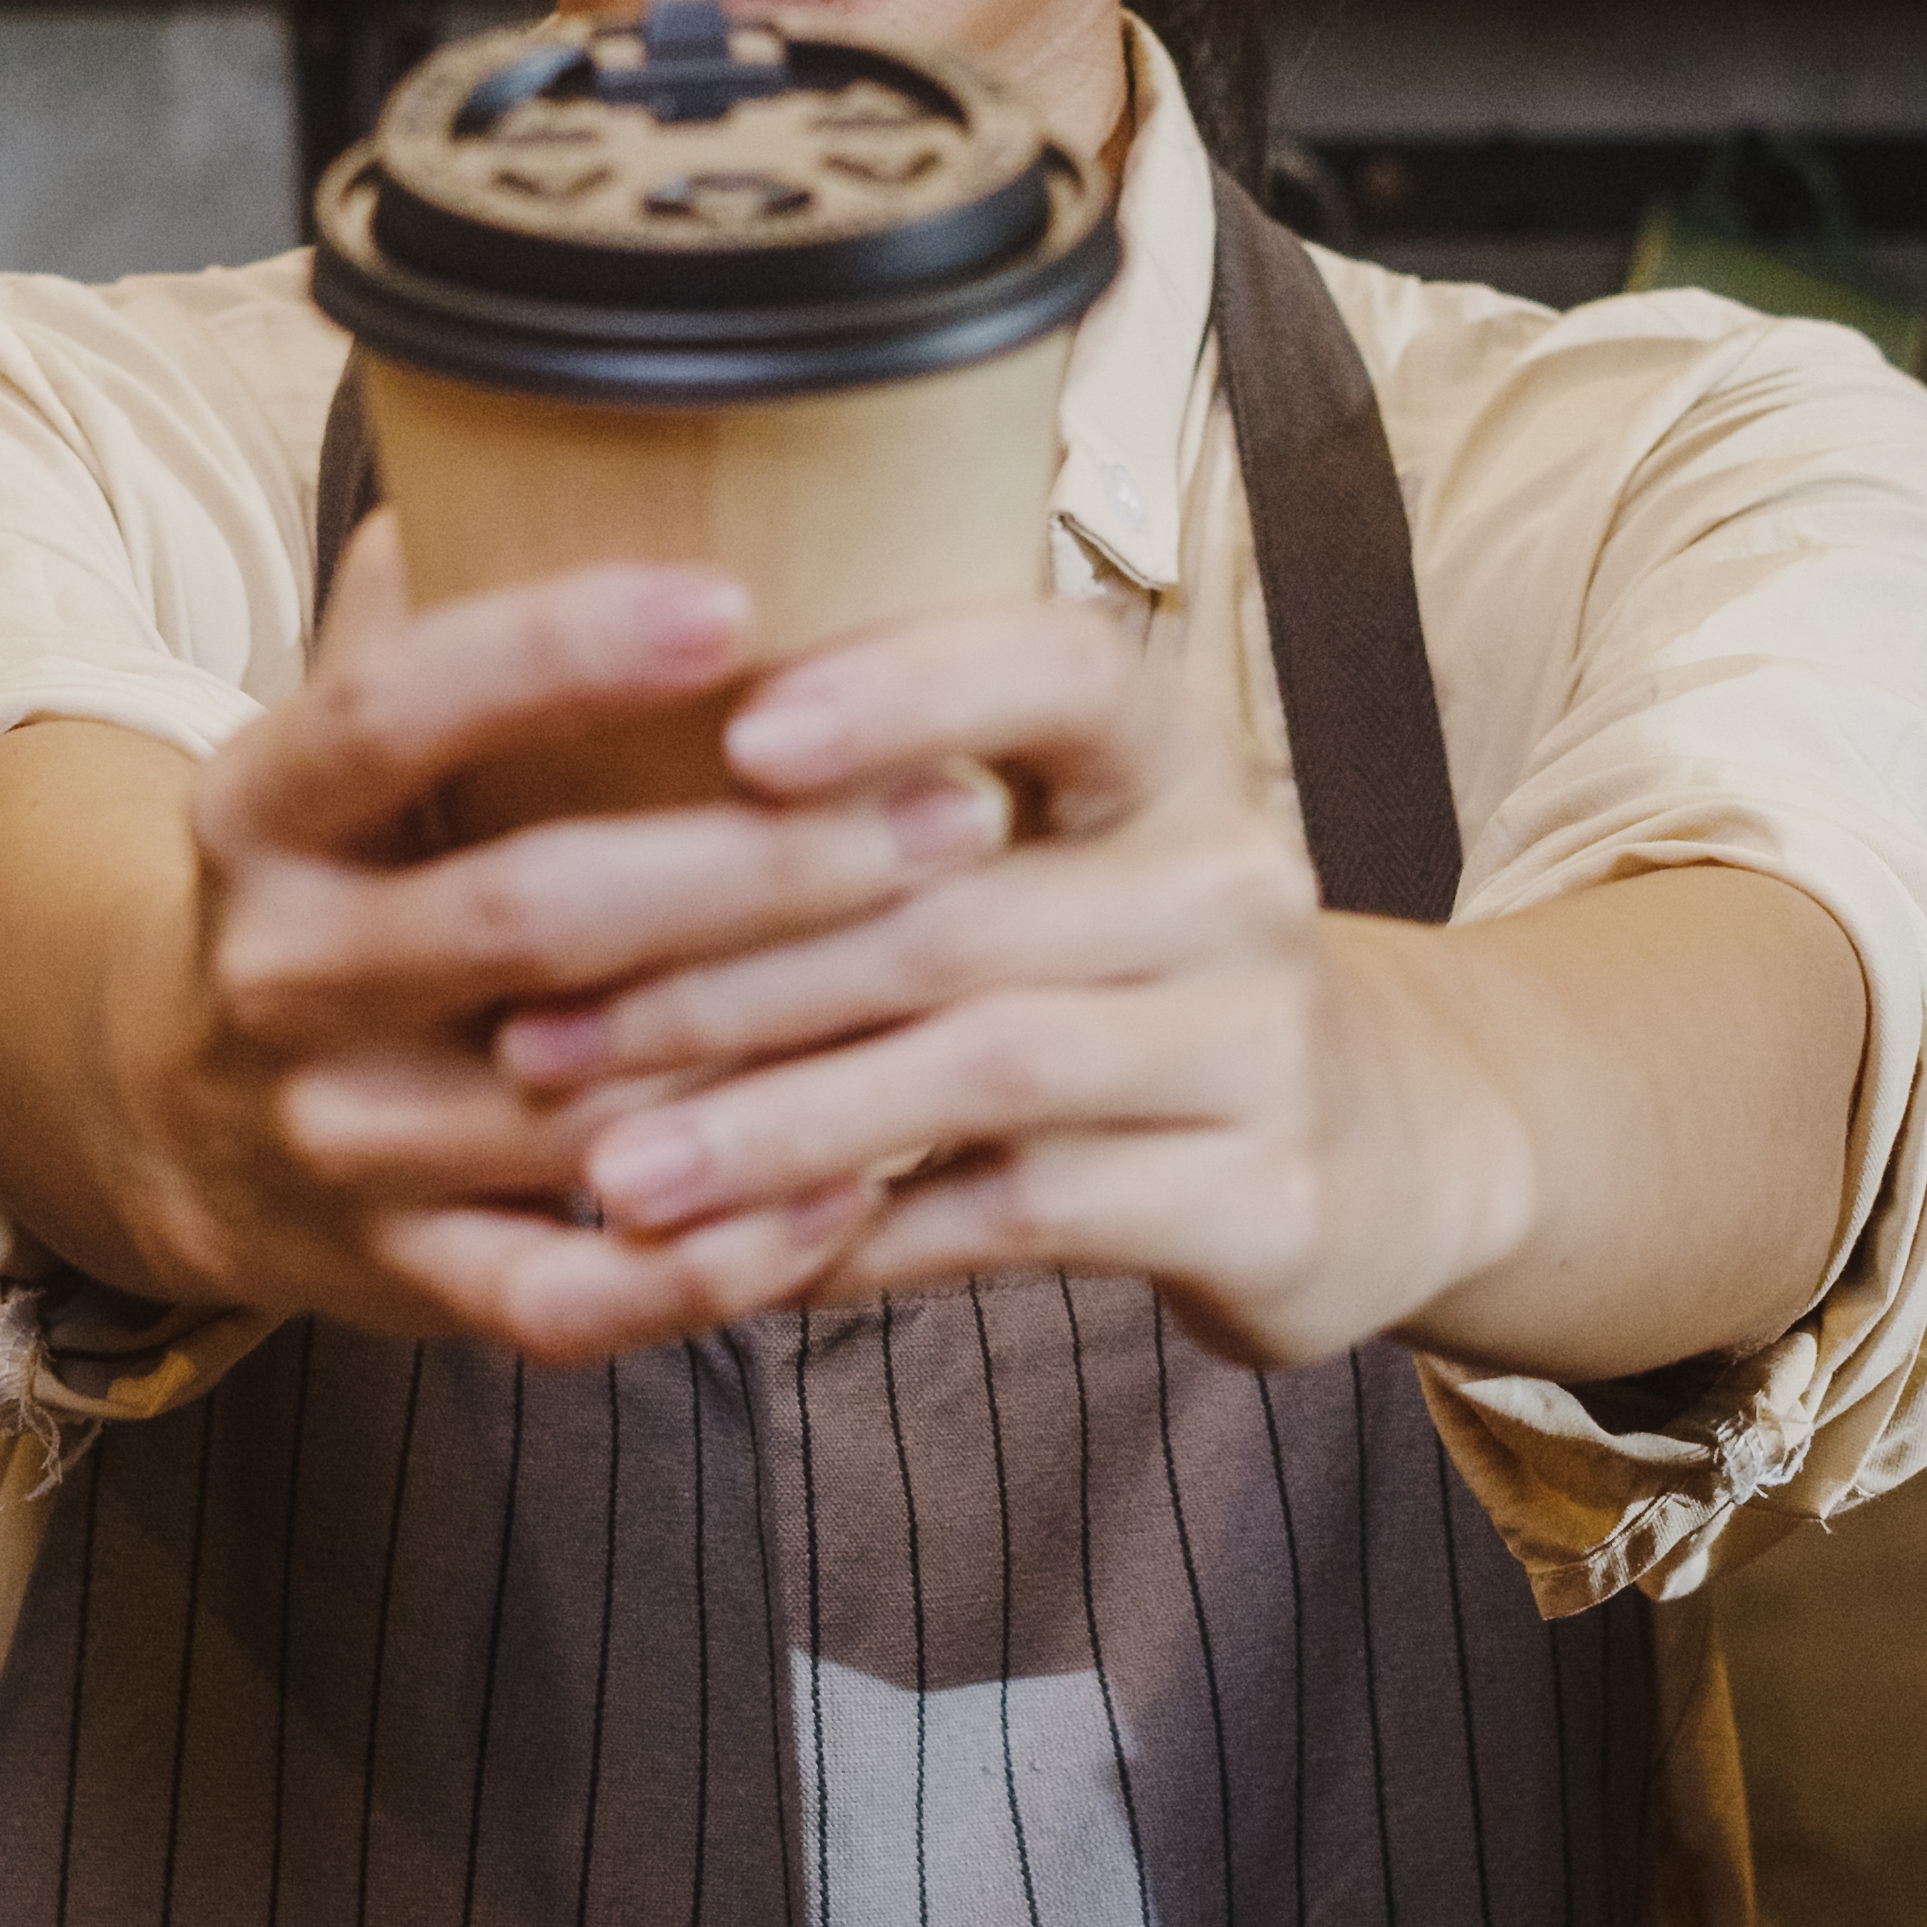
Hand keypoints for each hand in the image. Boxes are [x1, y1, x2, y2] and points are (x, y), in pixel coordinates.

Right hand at [98, 514, 1002, 1361]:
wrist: (173, 1116)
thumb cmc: (341, 868)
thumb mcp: (339, 730)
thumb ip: (439, 589)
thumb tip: (575, 384)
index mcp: (259, 810)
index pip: (392, 709)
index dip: (553, 653)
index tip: (731, 600)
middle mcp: (279, 977)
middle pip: (527, 915)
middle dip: (756, 863)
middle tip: (950, 806)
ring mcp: (337, 1145)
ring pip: (577, 1105)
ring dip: (782, 1045)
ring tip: (964, 966)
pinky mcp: (403, 1285)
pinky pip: (574, 1294)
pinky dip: (722, 1258)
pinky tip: (862, 1181)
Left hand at [491, 602, 1532, 1372]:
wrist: (1382, 1145)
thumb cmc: (1138, 969)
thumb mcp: (1069, 843)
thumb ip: (895, 795)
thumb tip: (590, 729)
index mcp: (1172, 754)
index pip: (1061, 671)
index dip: (905, 690)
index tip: (734, 733)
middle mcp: (1231, 879)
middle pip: (960, 910)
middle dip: (726, 973)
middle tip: (543, 1031)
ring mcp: (1260, 1045)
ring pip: (982, 1070)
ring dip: (774, 1125)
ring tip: (614, 1171)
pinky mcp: (1259, 1200)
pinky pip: (1022, 1215)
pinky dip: (865, 1235)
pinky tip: (740, 1255)